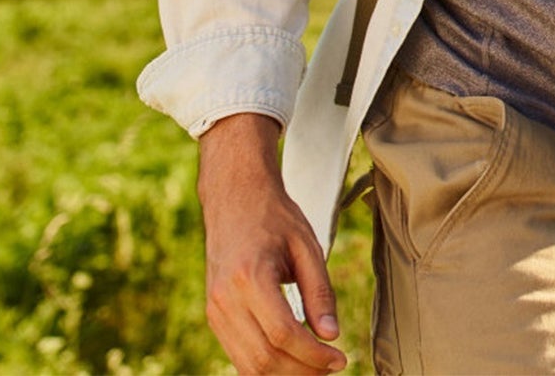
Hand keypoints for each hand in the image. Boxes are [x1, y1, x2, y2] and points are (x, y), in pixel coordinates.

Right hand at [198, 113, 346, 373]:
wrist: (234, 197)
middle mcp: (226, 299)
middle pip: (264, 358)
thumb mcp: (306, 245)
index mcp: (250, 277)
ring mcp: (215, 311)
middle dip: (302, 371)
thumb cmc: (274, 217)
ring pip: (248, 365)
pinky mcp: (214, 316)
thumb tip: (331, 335)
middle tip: (332, 368)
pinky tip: (293, 362)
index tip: (340, 357)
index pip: (282, 334)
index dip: (313, 354)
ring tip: (316, 369)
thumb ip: (319, 291)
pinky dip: (265, 367)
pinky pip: (238, 355)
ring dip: (284, 375)